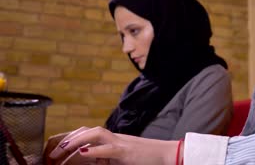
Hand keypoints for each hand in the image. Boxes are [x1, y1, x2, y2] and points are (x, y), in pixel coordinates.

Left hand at [48, 126, 179, 164]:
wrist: (166, 154)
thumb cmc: (146, 158)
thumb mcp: (122, 158)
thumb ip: (107, 157)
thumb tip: (88, 158)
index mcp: (112, 140)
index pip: (87, 133)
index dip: (70, 138)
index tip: (55, 148)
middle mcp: (114, 138)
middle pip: (88, 130)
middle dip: (68, 139)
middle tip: (52, 152)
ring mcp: (120, 142)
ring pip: (95, 133)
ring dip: (76, 140)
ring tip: (62, 150)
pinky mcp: (126, 151)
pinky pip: (108, 148)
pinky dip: (94, 150)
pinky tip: (83, 153)